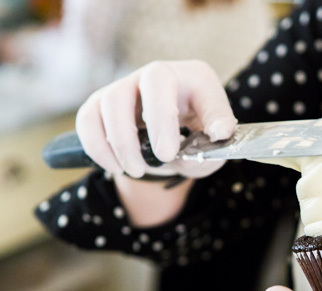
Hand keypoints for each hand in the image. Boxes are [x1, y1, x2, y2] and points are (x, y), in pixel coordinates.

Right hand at [75, 60, 235, 178]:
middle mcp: (159, 74)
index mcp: (196, 80)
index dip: (207, 110)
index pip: (202, 83)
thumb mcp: (215, 144)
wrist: (169, 141)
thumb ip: (216, 147)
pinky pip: (88, 119)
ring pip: (113, 100)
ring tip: (137, 169)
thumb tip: (208, 142)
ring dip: (123, 141)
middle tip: (165, 157)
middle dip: (158, 120)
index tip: (216, 136)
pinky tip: (116, 166)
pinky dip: (98, 146)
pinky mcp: (100, 103)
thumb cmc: (196, 137)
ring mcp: (126, 86)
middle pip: (153, 79)